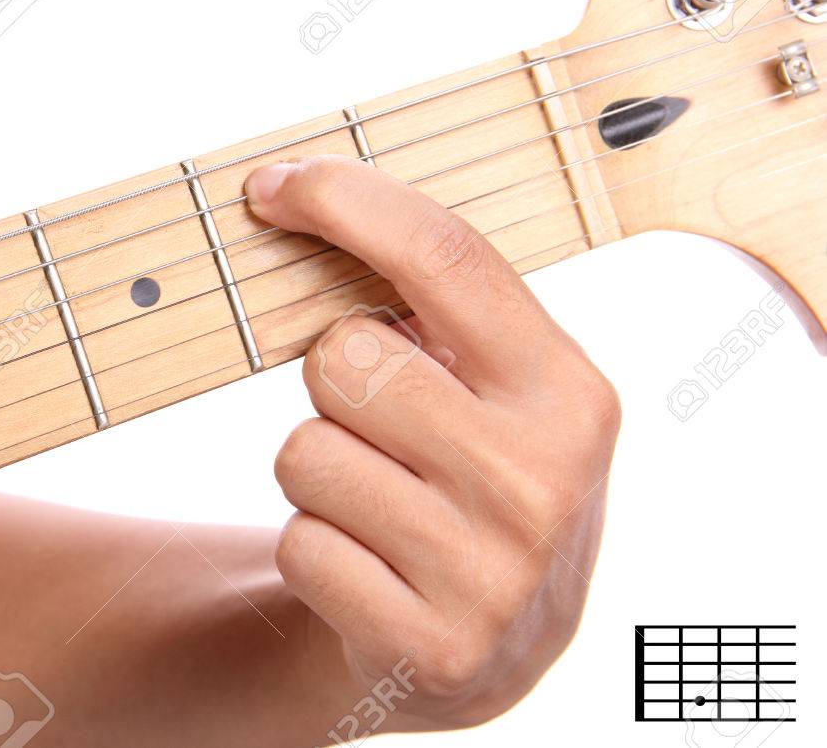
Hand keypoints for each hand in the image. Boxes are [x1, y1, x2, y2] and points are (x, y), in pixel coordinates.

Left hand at [245, 155, 619, 731]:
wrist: (485, 654)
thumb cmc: (472, 488)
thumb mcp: (498, 396)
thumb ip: (437, 313)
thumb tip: (300, 198)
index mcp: (568, 392)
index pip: (447, 258)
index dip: (346, 202)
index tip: (272, 187)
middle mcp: (543, 479)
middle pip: (344, 357)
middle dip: (334, 383)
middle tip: (377, 428)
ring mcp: (491, 572)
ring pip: (303, 453)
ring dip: (317, 474)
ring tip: (377, 506)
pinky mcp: (431, 646)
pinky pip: (299, 544)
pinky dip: (313, 549)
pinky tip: (369, 569)